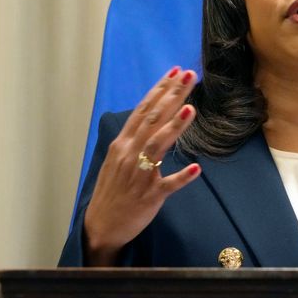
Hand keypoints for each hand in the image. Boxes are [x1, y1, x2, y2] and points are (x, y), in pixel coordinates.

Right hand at [83, 67, 200, 264]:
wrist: (101, 226)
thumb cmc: (115, 189)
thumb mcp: (120, 157)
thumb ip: (137, 137)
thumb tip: (155, 115)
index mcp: (123, 144)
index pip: (144, 110)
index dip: (160, 90)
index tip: (176, 71)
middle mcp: (130, 155)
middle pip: (153, 120)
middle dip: (172, 96)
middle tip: (189, 76)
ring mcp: (139, 175)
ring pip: (158, 146)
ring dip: (174, 127)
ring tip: (191, 108)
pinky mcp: (150, 196)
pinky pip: (167, 185)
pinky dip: (181, 176)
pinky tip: (196, 168)